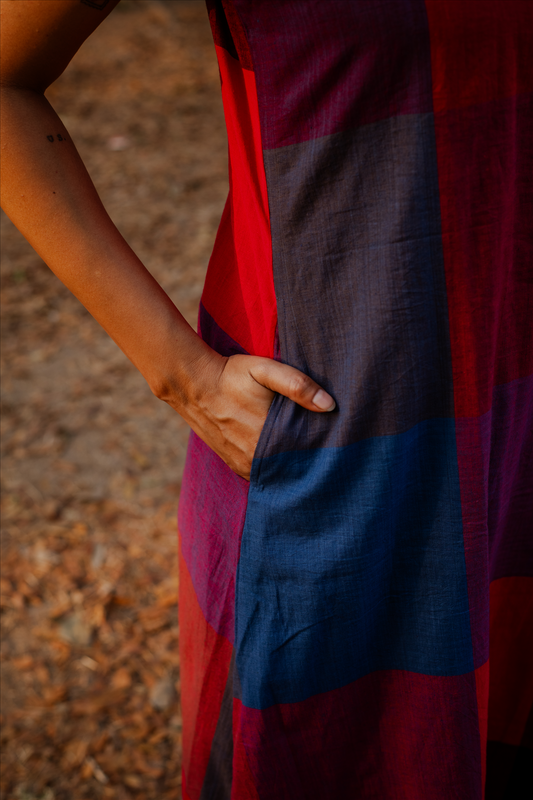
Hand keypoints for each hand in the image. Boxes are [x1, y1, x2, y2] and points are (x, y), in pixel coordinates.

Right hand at [170, 351, 335, 480]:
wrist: (192, 384)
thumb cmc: (231, 375)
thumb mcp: (265, 370)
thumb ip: (297, 385)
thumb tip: (329, 405)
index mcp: (267, 438)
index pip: (307, 453)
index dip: (321, 446)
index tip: (334, 438)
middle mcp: (254, 459)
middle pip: (294, 465)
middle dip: (308, 457)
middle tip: (324, 444)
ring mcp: (243, 465)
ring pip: (278, 472)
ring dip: (291, 463)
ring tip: (304, 449)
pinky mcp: (235, 465)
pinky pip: (263, 473)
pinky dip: (274, 466)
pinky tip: (283, 453)